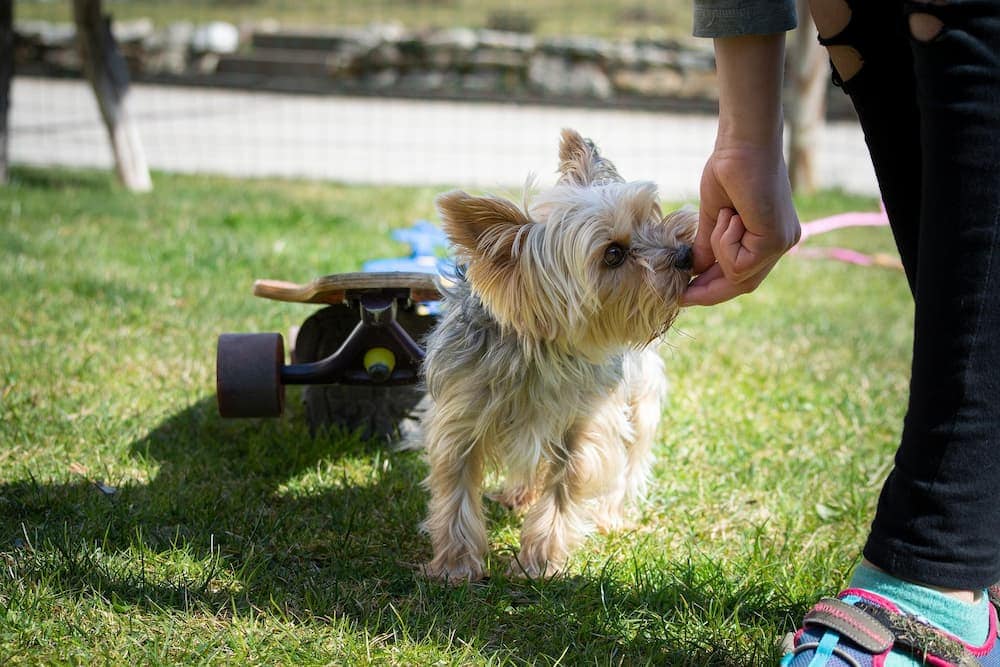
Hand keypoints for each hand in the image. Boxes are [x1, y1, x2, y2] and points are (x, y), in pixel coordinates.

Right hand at [683, 145, 799, 305]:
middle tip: (681, 294)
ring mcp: (782, 242)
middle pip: (744, 284)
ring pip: (739, 275)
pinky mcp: (776, 239)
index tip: (685, 295)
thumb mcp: (713, 217)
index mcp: (769, 237)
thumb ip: (707, 247)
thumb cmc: (728, 168)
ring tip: (721, 216)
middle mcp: (782, 243)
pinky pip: (739, 262)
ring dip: (718, 250)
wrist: (743, 142)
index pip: (742, 275)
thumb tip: (694, 272)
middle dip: (710, 289)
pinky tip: (729, 215)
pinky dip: (725, 242)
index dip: (712, 289)